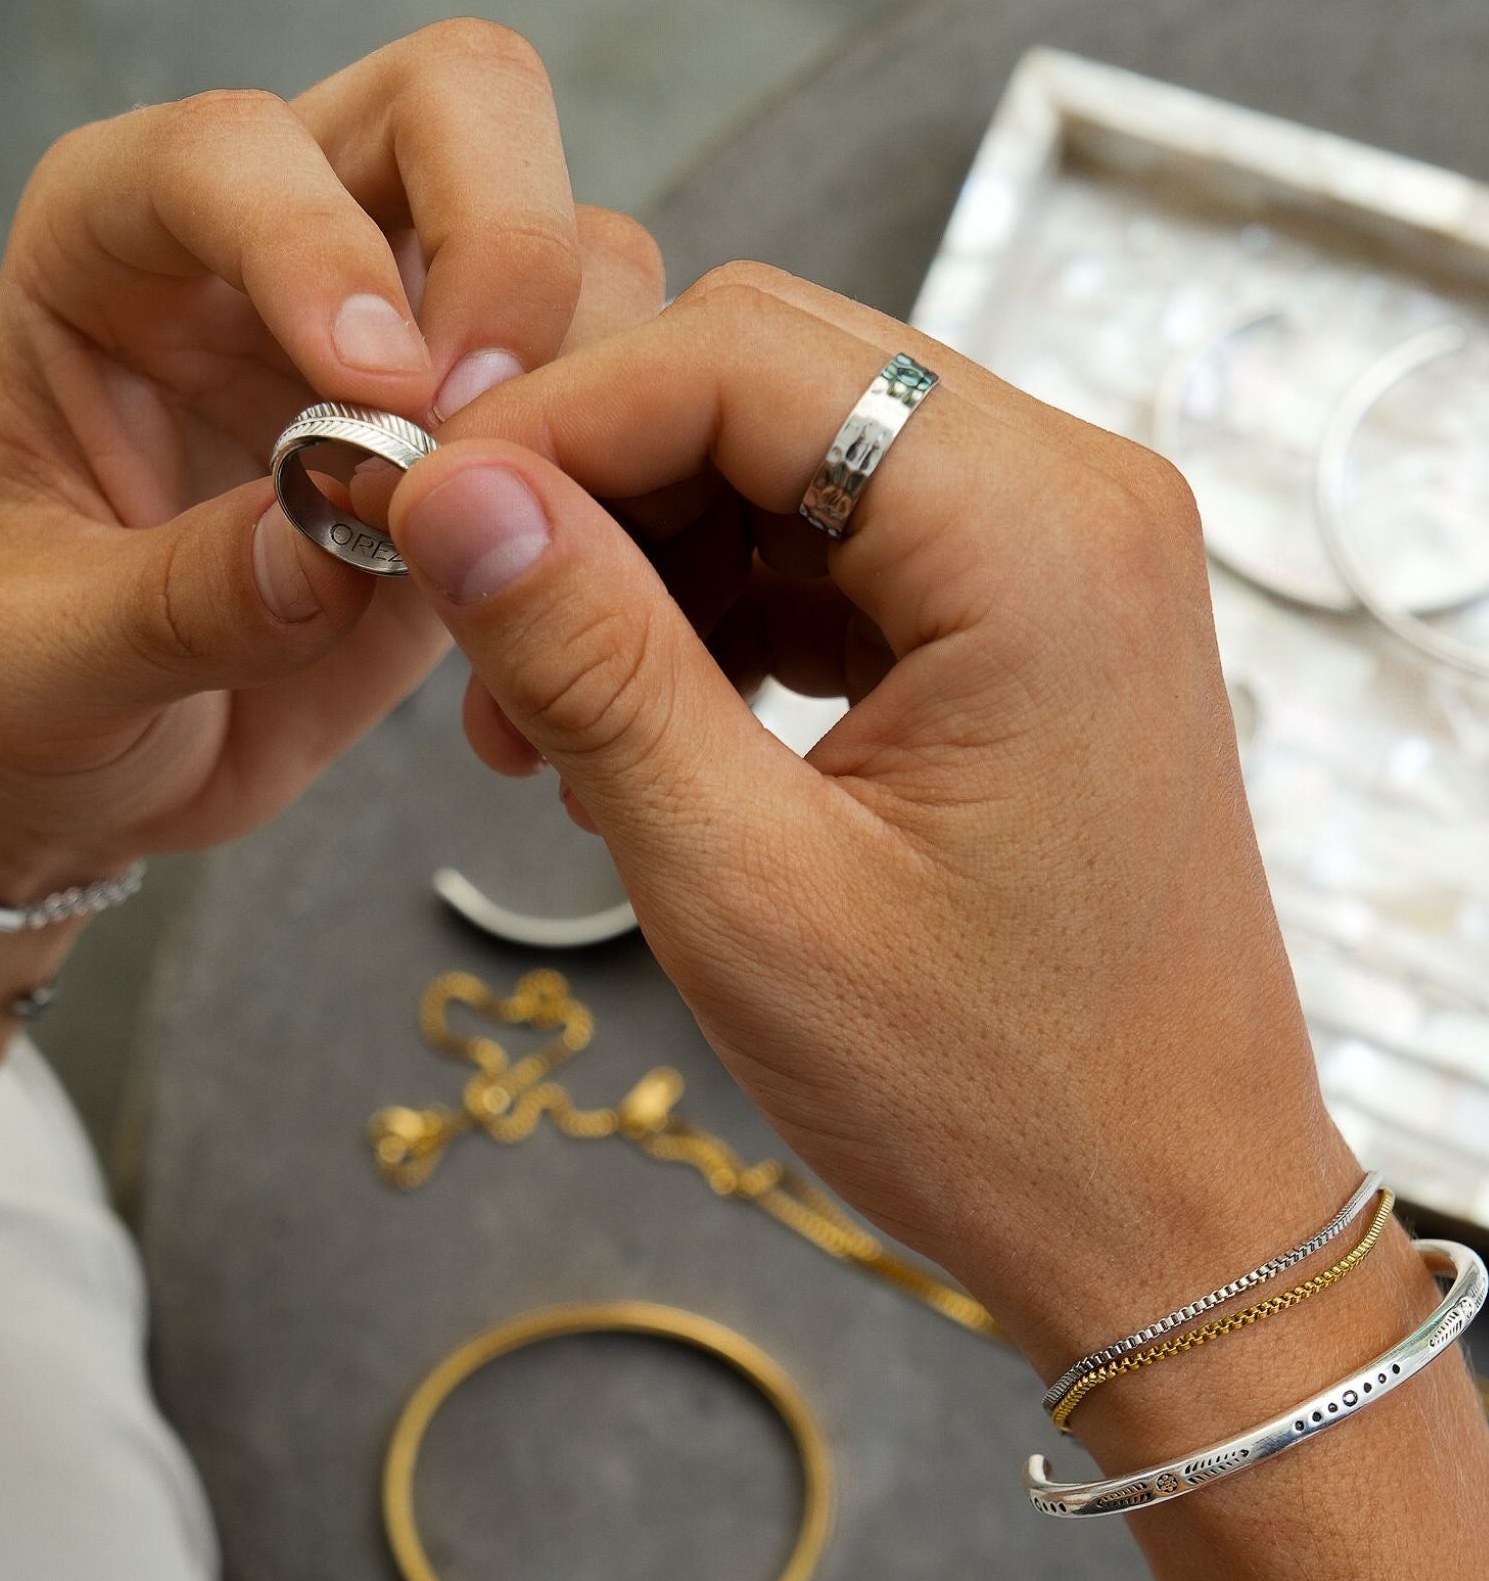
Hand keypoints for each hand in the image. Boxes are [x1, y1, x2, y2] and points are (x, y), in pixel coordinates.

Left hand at [0, 21, 664, 889]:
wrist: (78, 754)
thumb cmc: (8, 679)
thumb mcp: (35, 664)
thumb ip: (172, 603)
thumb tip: (332, 554)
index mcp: (112, 238)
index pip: (234, 150)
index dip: (312, 245)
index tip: (377, 398)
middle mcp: (273, 232)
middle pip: (456, 98)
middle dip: (507, 239)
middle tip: (490, 424)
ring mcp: (403, 315)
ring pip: (574, 231)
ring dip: (579, 369)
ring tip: (512, 534)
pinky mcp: (488, 418)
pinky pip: (615, 373)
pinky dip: (622, 456)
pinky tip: (554, 576)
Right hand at [388, 262, 1345, 1359]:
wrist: (1164, 1223)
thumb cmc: (994, 1094)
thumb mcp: (743, 881)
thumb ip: (589, 661)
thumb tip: (447, 492)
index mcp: (1039, 533)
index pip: (738, 357)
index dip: (549, 420)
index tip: (417, 512)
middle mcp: (1071, 499)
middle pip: (762, 377)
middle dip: (587, 480)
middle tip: (468, 618)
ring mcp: (1056, 553)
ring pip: (781, 453)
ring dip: (637, 552)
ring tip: (540, 716)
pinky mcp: (1022, 615)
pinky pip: (827, 539)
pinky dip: (709, 605)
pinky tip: (634, 721)